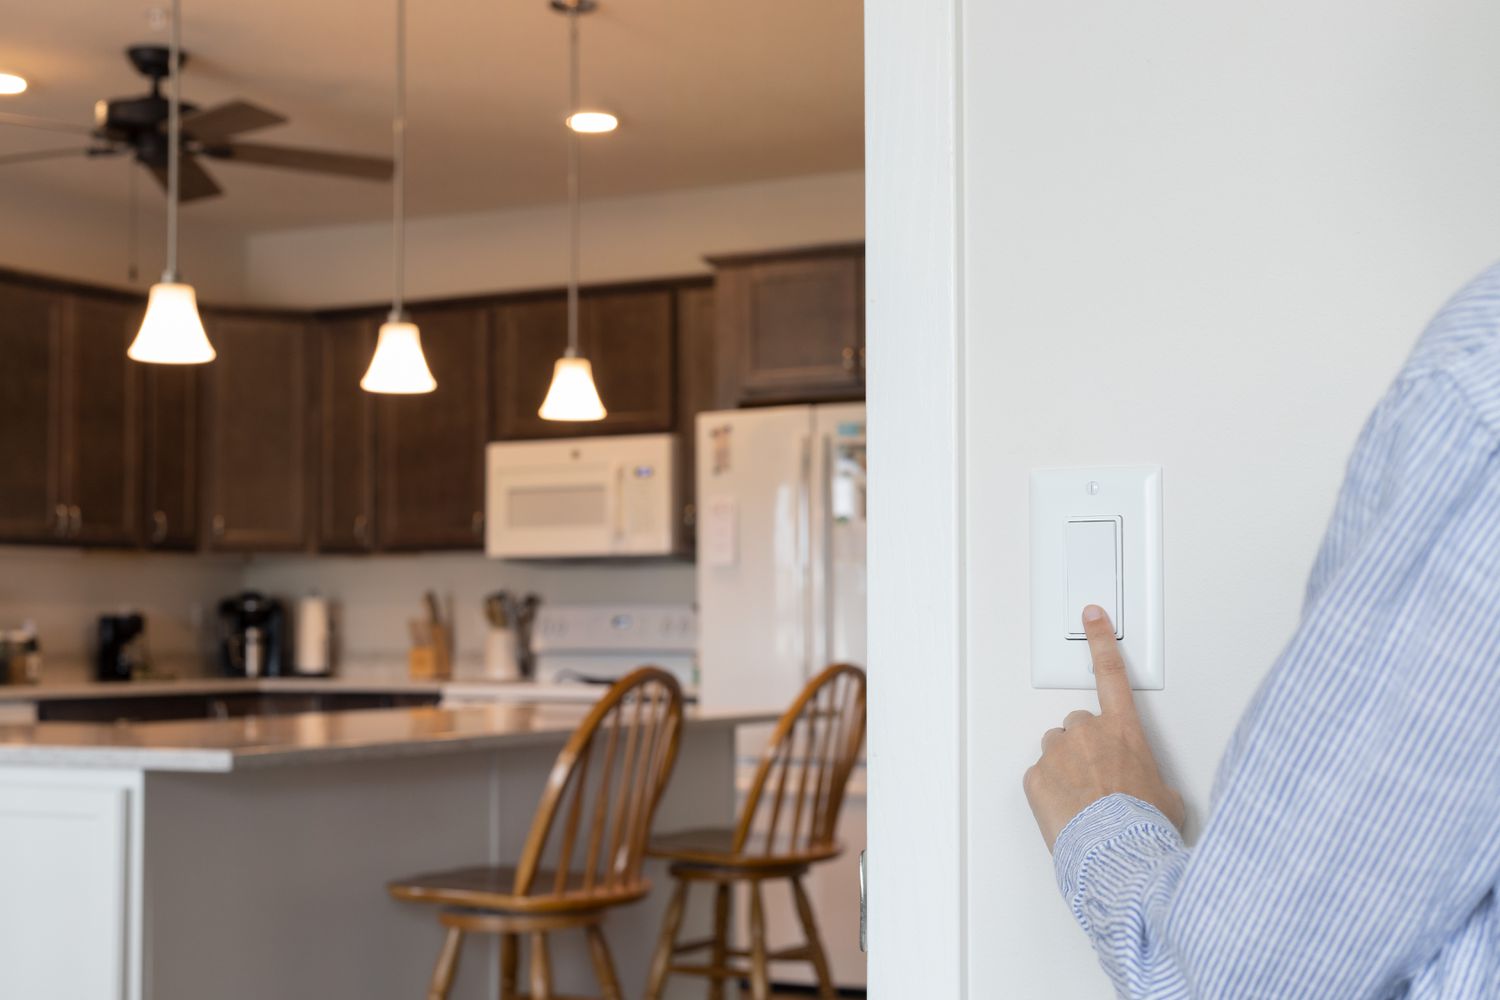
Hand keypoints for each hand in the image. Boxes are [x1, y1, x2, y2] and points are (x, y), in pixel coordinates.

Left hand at [1023, 605, 1183, 851]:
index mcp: (1124, 731)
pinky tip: (1067, 812)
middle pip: (1077, 726)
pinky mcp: (1035, 777)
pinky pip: (1039, 777)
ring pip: (1056, 751)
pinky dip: (1049, 792)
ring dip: (1065, 768)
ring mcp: (1058, 754)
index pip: (1112, 673)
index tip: (1092, 616)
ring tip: (1083, 800)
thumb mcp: (1169, 798)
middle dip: (1084, 746)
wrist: (1118, 853)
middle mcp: (1088, 734)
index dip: (1102, 640)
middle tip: (1097, 779)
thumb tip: (1155, 792)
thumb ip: (1155, 780)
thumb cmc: (1144, 826)